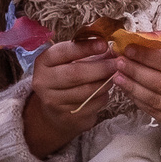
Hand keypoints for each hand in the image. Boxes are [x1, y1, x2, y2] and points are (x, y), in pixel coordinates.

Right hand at [20, 36, 116, 157]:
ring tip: (114, 76)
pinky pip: (91, 104)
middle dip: (100, 67)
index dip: (85, 47)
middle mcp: (43, 82)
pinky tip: (105, 90)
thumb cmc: (64, 77)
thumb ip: (85, 53)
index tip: (104, 44)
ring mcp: (54, 102)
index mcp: (43, 62)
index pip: (64, 52)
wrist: (54, 110)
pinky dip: (103, 96)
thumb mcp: (67, 62)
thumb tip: (111, 49)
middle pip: (75, 74)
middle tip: (117, 63)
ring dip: (104, 82)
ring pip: (86, 91)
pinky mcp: (66, 117)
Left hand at [110, 41, 160, 136]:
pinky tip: (129, 91)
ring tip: (118, 77)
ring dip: (132, 87)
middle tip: (118, 62)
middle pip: (160, 82)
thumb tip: (138, 48)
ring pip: (155, 99)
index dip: (147, 56)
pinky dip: (139, 101)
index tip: (128, 49)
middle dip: (135, 71)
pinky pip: (155, 112)